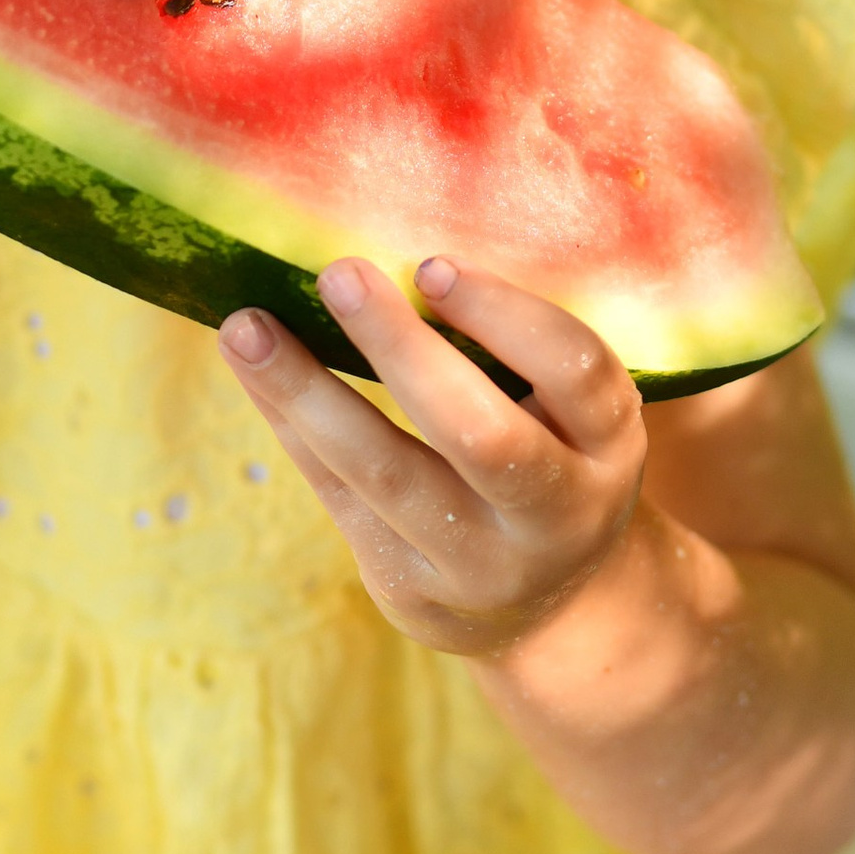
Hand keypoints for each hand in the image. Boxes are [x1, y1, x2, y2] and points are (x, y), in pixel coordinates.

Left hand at [217, 256, 646, 658]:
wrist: (548, 606)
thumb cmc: (549, 459)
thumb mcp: (569, 412)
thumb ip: (512, 347)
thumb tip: (397, 246)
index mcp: (609, 446)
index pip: (576, 371)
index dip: (506, 316)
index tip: (430, 265)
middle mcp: (557, 514)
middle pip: (480, 434)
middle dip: (403, 351)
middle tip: (338, 273)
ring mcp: (481, 564)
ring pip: (387, 474)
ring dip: (307, 392)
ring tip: (245, 328)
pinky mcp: (411, 591)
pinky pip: (338, 496)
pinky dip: (292, 424)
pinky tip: (253, 369)